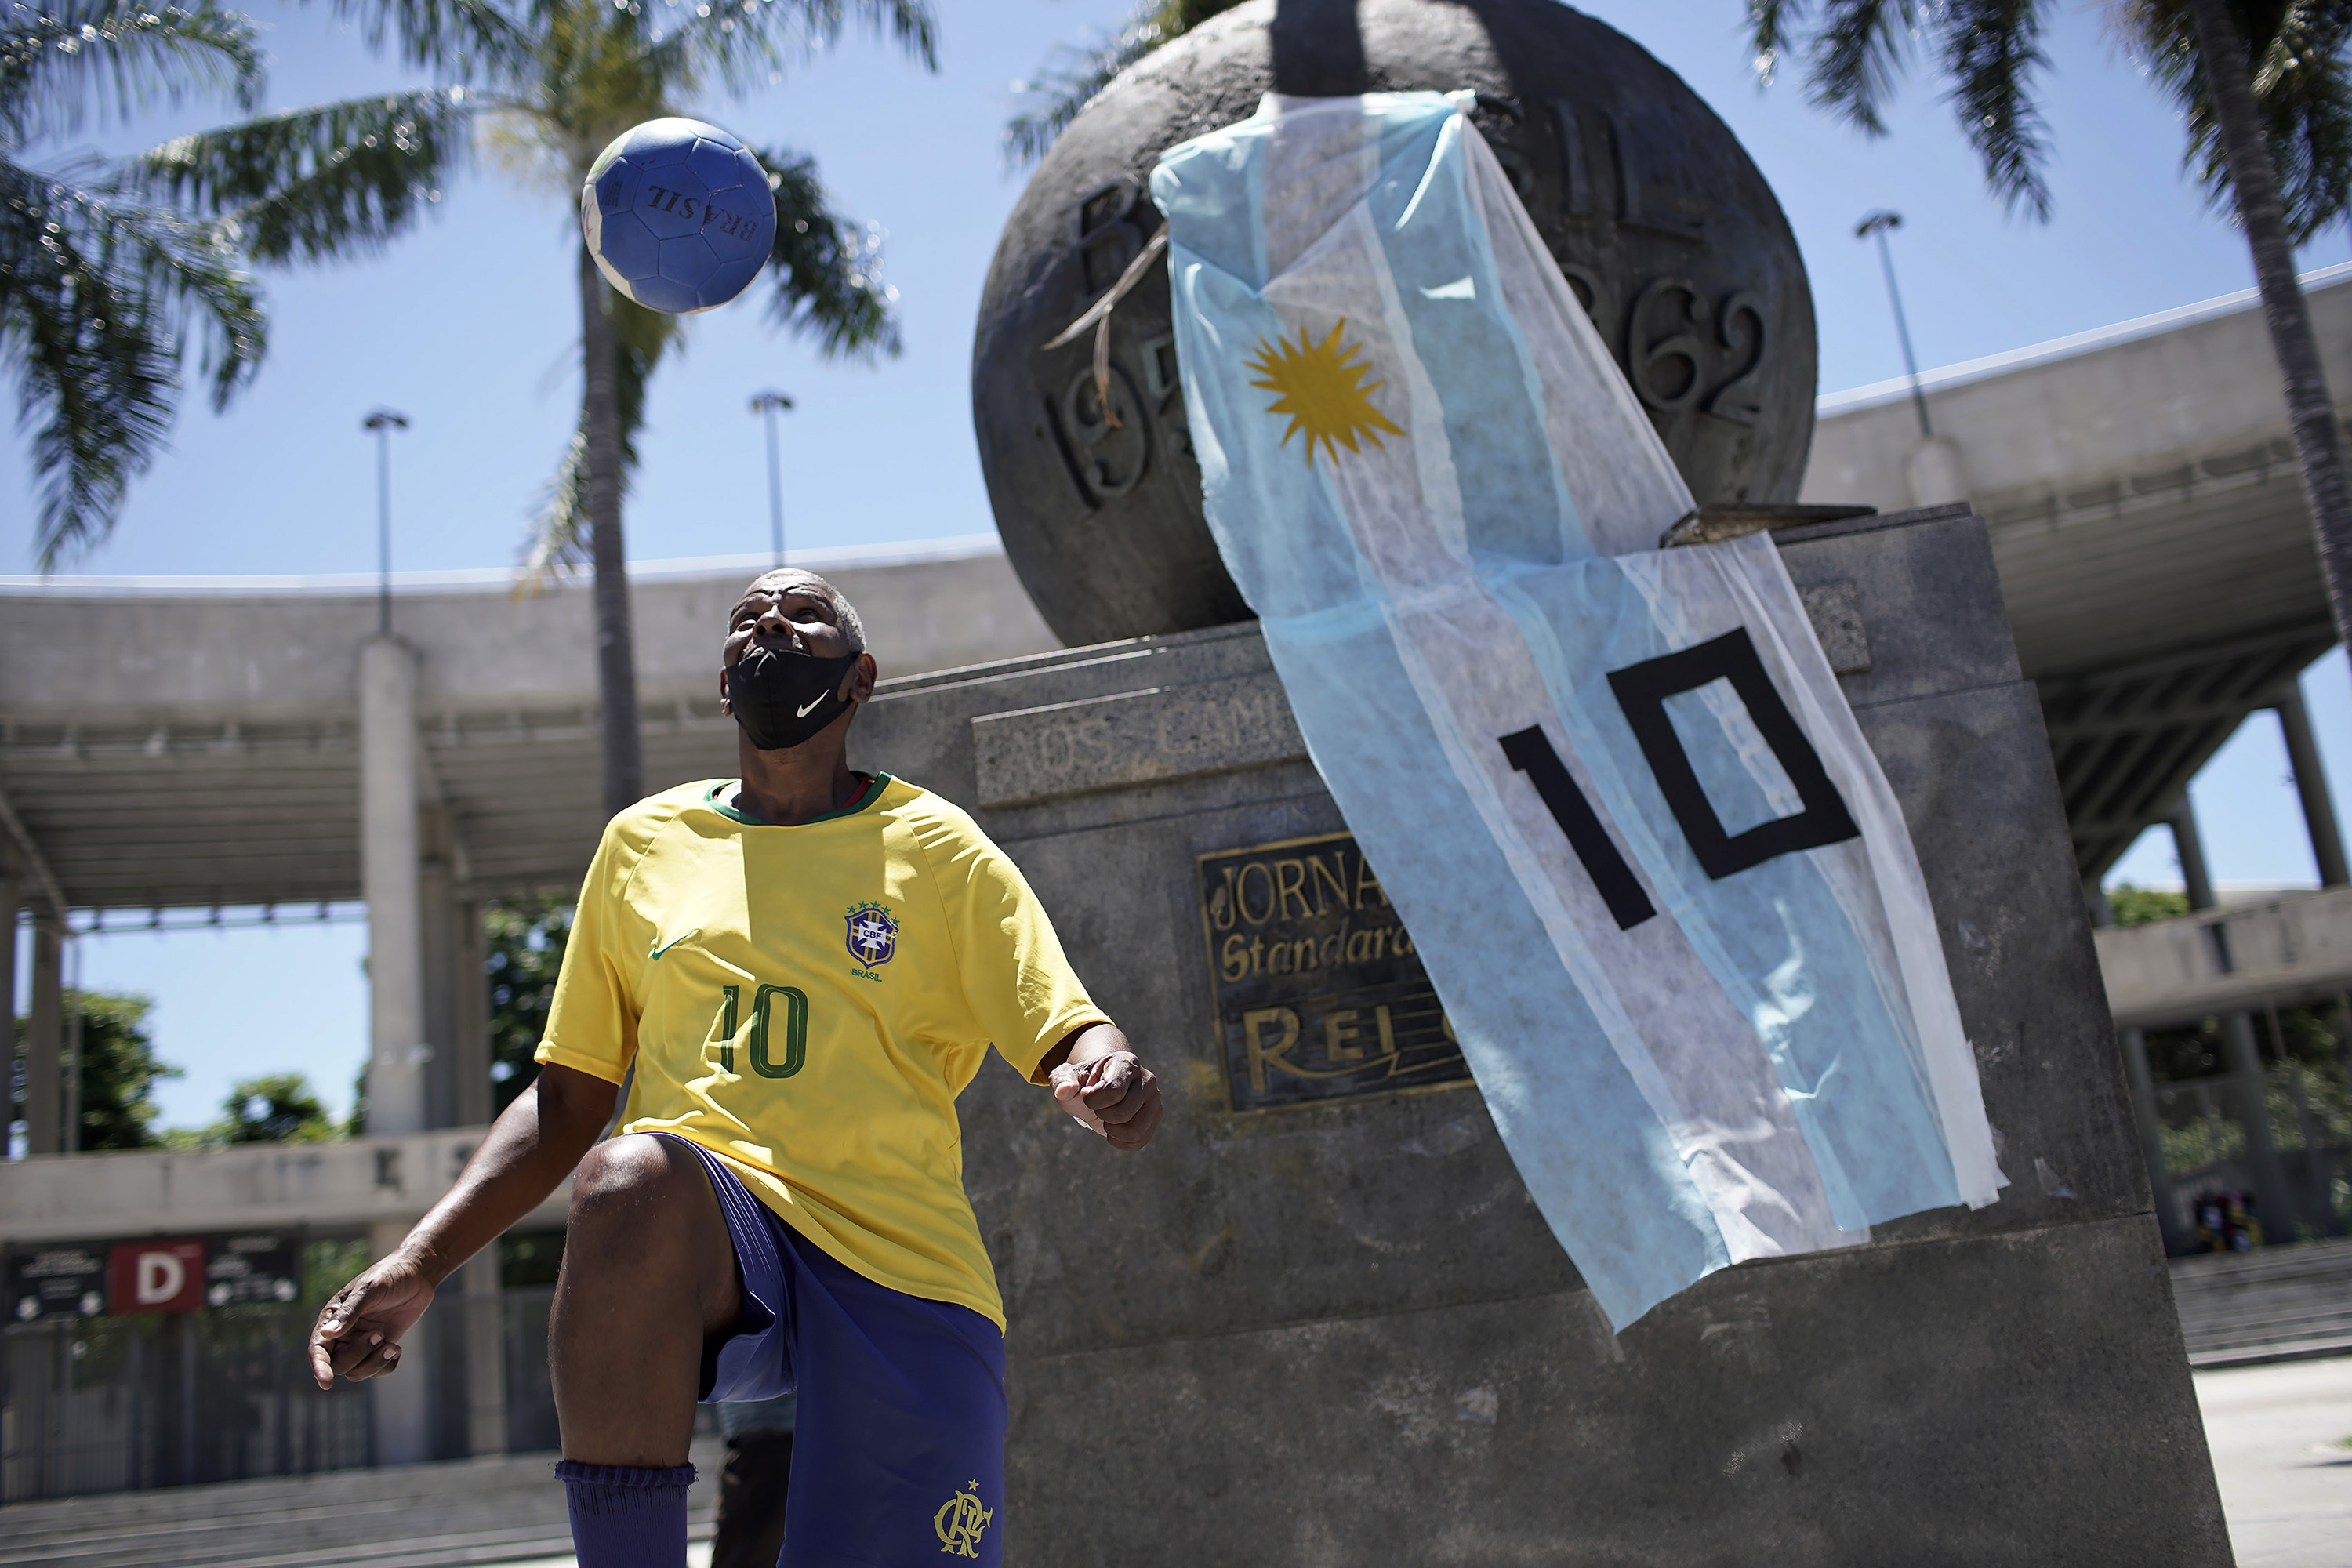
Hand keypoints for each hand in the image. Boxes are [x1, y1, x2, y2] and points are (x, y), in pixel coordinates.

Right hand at [309, 1253, 435, 1388]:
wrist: (418, 1275)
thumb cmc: (390, 1275)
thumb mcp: (370, 1289)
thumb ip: (350, 1312)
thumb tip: (327, 1334)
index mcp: (332, 1318)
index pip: (318, 1349)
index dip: (319, 1367)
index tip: (326, 1384)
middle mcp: (343, 1334)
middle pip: (339, 1364)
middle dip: (359, 1355)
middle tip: (379, 1334)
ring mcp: (361, 1342)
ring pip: (356, 1372)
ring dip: (375, 1363)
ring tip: (391, 1345)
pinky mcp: (380, 1347)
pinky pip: (377, 1371)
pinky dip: (387, 1365)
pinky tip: (396, 1348)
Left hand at [1050, 1049, 1161, 1150]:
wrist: (1099, 1090)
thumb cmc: (1083, 1083)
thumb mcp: (1067, 1078)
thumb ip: (1062, 1080)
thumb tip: (1064, 1090)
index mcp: (1126, 1063)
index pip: (1112, 1092)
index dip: (1092, 1100)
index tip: (1087, 1093)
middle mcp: (1147, 1079)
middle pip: (1123, 1113)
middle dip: (1102, 1115)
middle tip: (1099, 1106)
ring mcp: (1155, 1099)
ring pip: (1134, 1131)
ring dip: (1112, 1130)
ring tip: (1108, 1117)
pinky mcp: (1156, 1117)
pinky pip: (1138, 1141)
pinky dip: (1120, 1141)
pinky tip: (1114, 1128)